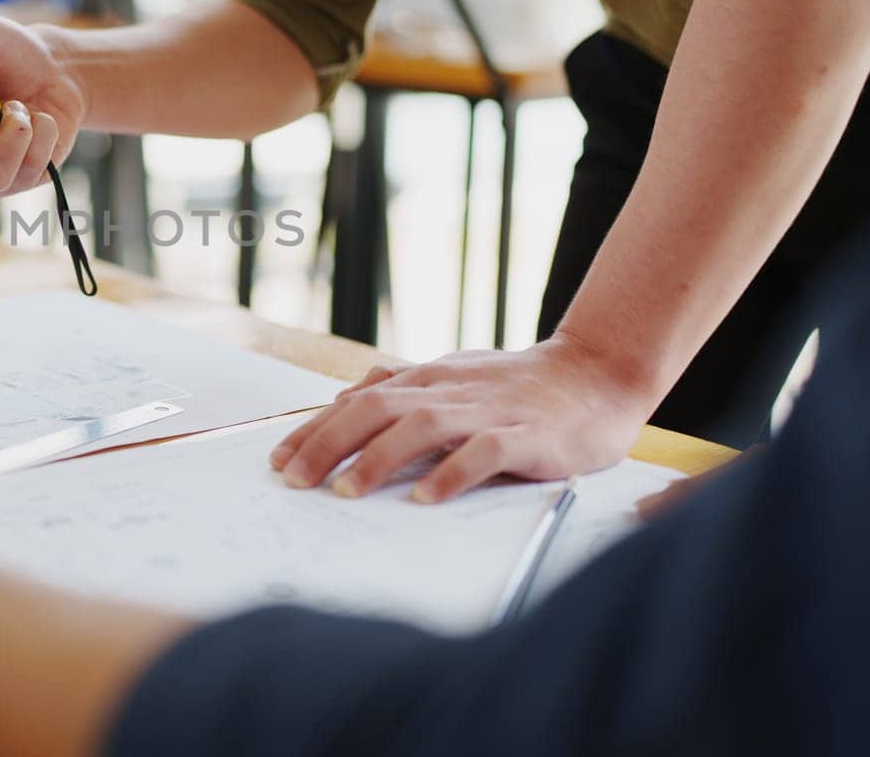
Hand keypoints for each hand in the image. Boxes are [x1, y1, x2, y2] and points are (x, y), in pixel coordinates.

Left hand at [268, 335, 652, 502]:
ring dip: (379, 458)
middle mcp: (448, 390)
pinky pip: (485, 452)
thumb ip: (400, 387)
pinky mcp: (527, 435)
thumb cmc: (516, 385)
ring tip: (346, 492)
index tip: (277, 461)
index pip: (356, 402)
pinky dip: (454, 473)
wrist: (596, 374)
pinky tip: (427, 498)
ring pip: (422, 426)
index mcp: (426, 380)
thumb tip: (344, 397)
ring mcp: (487, 411)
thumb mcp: (451, 377)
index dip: (315, 430)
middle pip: (375, 408)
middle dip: (328, 443)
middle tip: (294, 481)